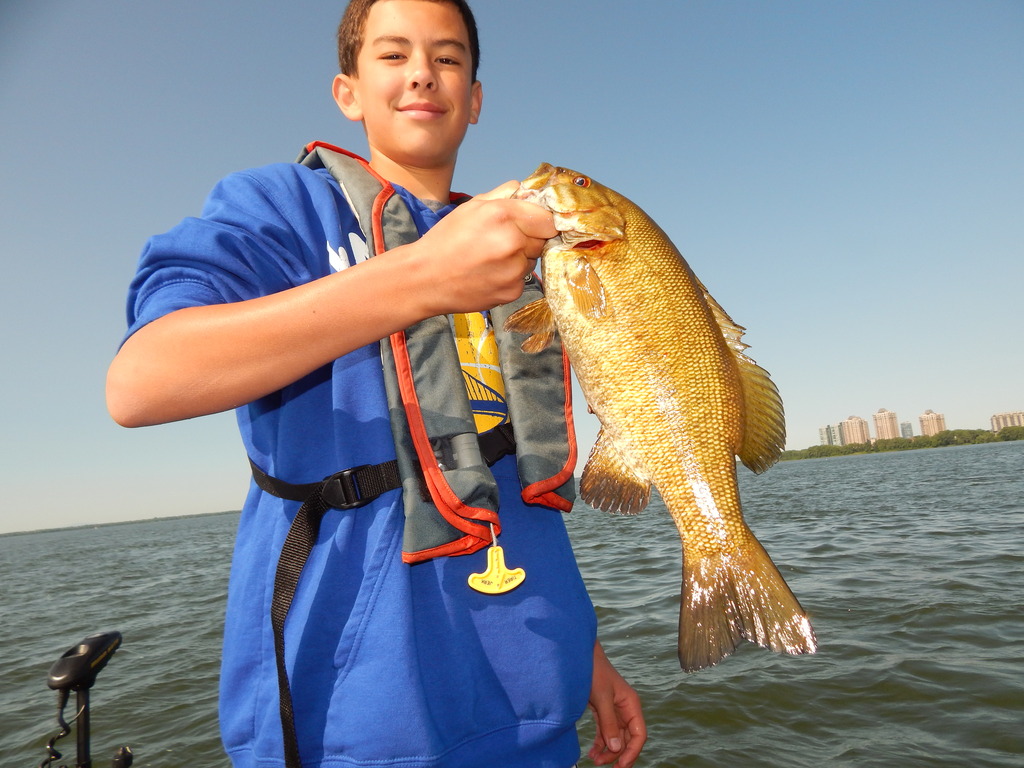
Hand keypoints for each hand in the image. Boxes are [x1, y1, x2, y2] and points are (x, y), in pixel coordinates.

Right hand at [412, 181, 555, 313]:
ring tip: (492, 258)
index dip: (540, 221)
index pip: (548, 218)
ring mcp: (514, 270)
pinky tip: (489, 274)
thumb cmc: (445, 240)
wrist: (425, 279)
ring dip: (520, 257)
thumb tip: (527, 191)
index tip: (533, 224)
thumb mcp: (470, 207)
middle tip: (502, 242)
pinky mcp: (512, 291)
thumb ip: (503, 195)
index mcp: (502, 215)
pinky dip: (511, 276)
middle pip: (543, 239)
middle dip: (529, 238)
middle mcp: (512, 242)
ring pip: (533, 259)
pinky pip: (522, 278)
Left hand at [587, 642, 645, 767]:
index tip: (621, 765)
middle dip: (617, 754)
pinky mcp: (602, 711)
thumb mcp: (601, 697)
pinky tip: (592, 752)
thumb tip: (617, 747)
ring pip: (616, 737)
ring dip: (608, 751)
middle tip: (602, 764)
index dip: (632, 752)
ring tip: (594, 760)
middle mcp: (625, 709)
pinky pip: (604, 732)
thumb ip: (609, 722)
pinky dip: (600, 743)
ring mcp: (614, 710)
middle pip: (627, 739)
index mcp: (631, 704)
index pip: (639, 734)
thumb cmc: (593, 671)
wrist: (578, 656)